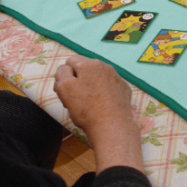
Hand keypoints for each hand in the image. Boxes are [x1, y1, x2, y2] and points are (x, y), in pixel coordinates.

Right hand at [54, 55, 143, 171]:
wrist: (112, 125)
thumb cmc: (85, 108)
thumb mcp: (64, 88)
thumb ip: (62, 73)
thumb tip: (66, 68)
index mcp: (90, 64)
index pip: (71, 61)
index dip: (65, 75)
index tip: (66, 90)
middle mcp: (106, 66)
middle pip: (85, 70)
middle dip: (78, 81)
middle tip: (75, 99)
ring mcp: (117, 77)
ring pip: (97, 78)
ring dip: (90, 86)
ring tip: (88, 104)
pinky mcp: (124, 88)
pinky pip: (109, 86)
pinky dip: (103, 92)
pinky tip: (101, 104)